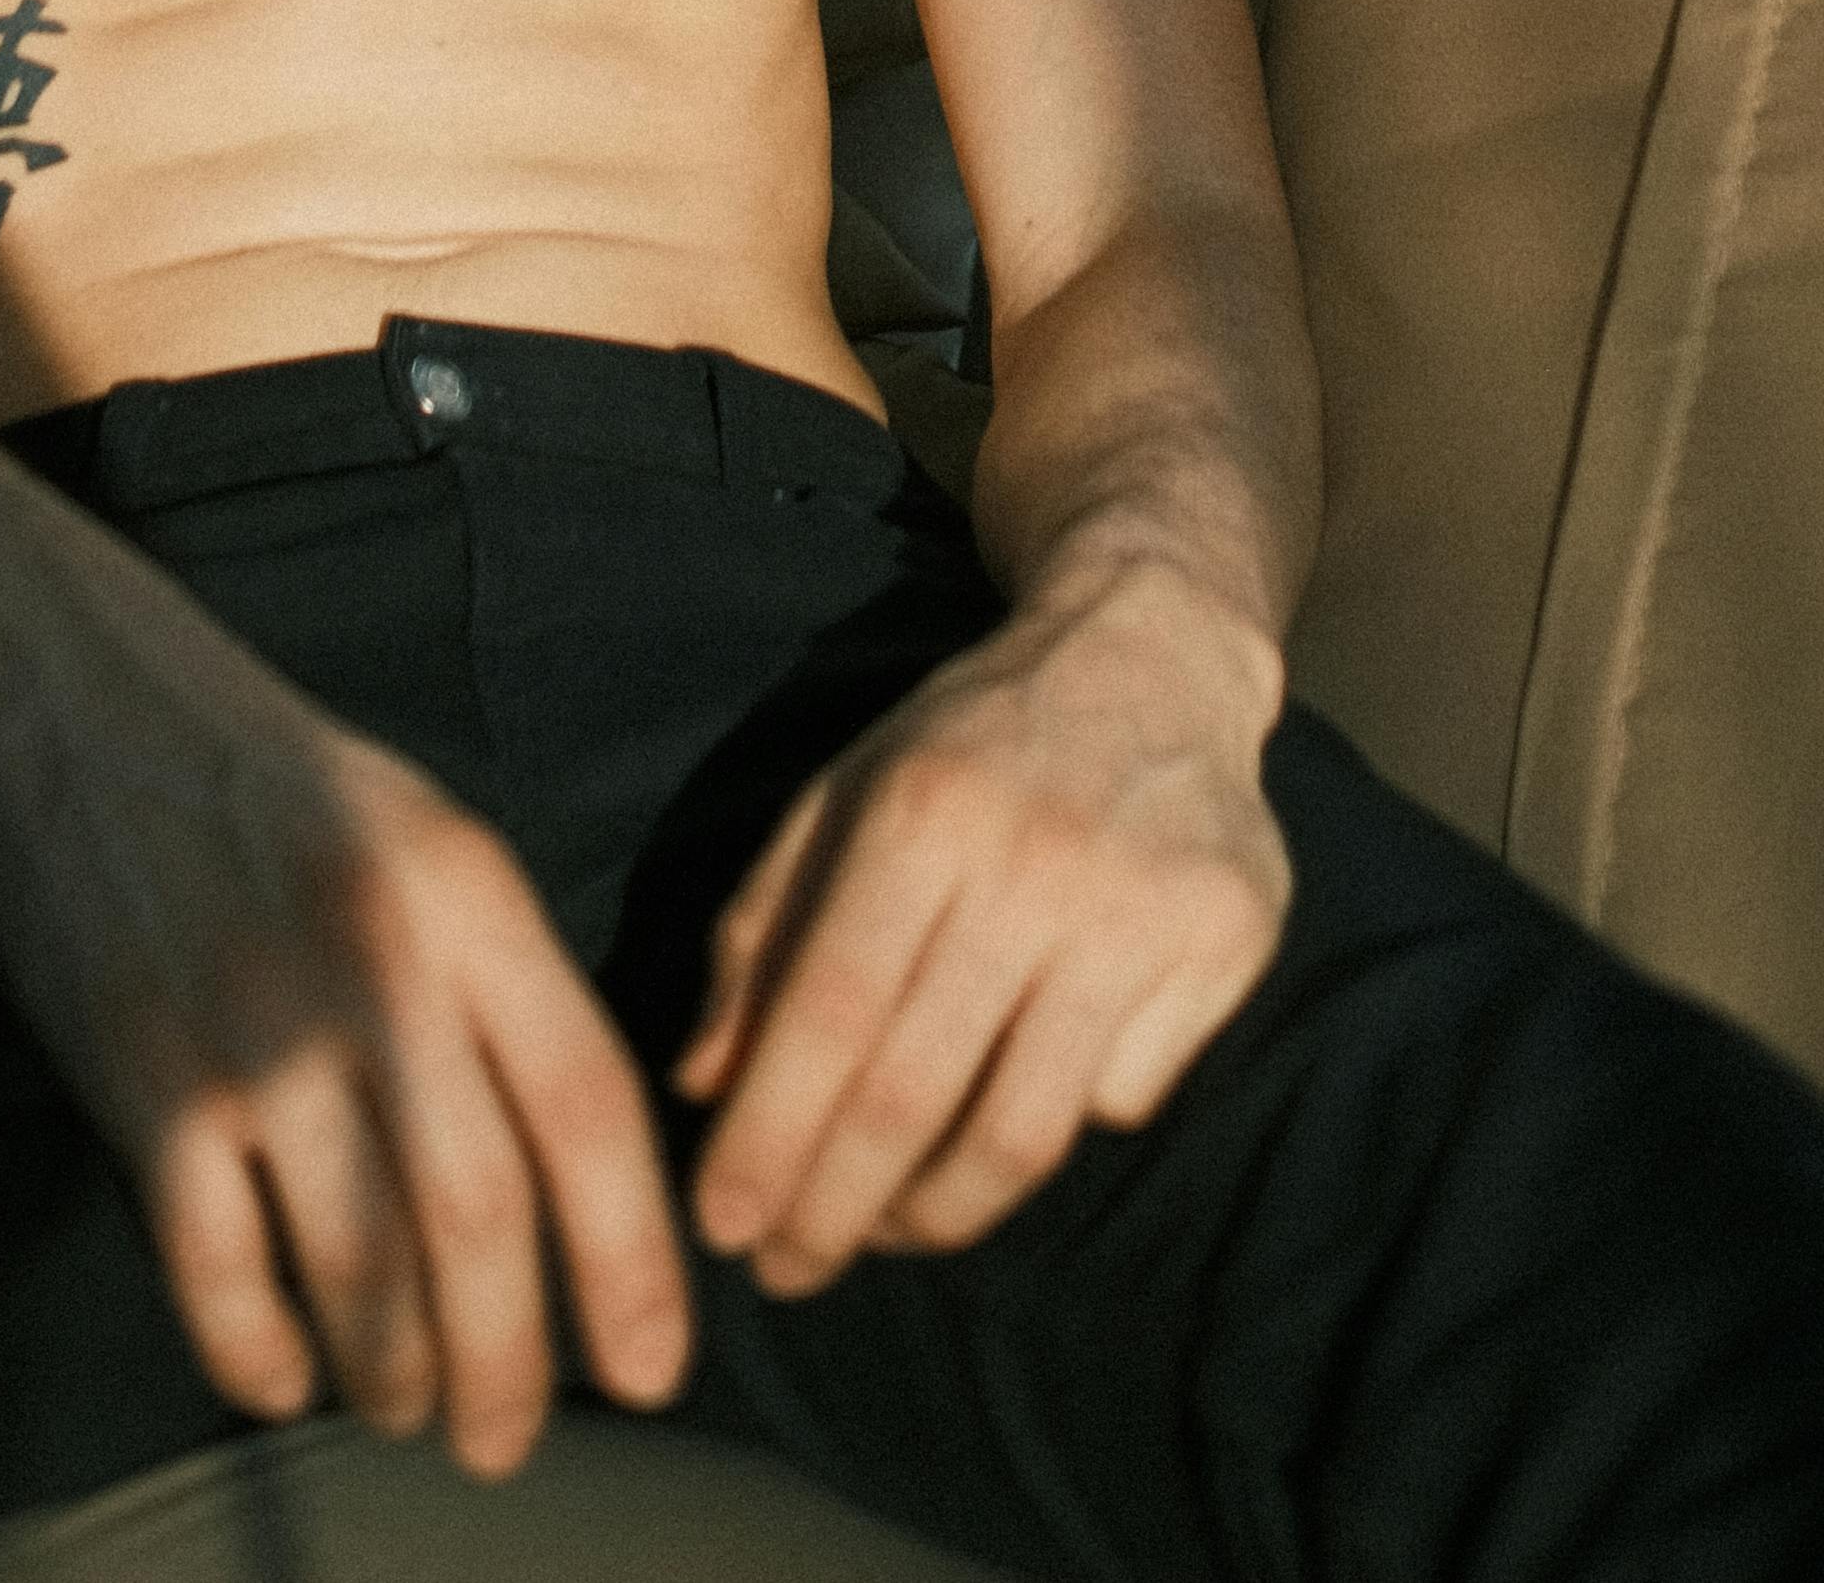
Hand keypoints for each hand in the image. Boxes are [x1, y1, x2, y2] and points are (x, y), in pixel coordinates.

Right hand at [0, 611, 691, 1476]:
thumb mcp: (435, 844)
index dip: (634, 1263)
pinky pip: (218, 1270)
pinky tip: (284, 1373)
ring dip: (392, 1375)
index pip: (588, 1111)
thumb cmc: (284, 792)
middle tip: (505, 1439)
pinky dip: (258, 1352)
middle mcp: (378, 968)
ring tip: (403, 1405)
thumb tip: (579, 1180)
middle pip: (480, 1221)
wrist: (89, 703)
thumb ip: (507, 990)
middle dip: (508, 1368)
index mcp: (467, 900)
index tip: (652, 1370)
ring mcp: (255, 1030)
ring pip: (358, 1268)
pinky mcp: (147, 1079)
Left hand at [676, 559, 1289, 1294]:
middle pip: (917, 1091)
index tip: (720, 1225)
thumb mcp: (844, 793)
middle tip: (787, 1273)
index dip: (768, 1135)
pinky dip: (1050, 1126)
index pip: (828, 1013)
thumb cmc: (971, 740)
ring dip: (937, 1213)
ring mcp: (1141, 908)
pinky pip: (1120, 1097)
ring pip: (1025, 1130)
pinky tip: (1009, 1111)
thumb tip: (699, 1080)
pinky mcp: (1228, 942)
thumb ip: (763, 929)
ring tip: (883, 1234)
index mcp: (922, 808)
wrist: (1154, 652)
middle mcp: (1035, 860)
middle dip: (835, 1207)